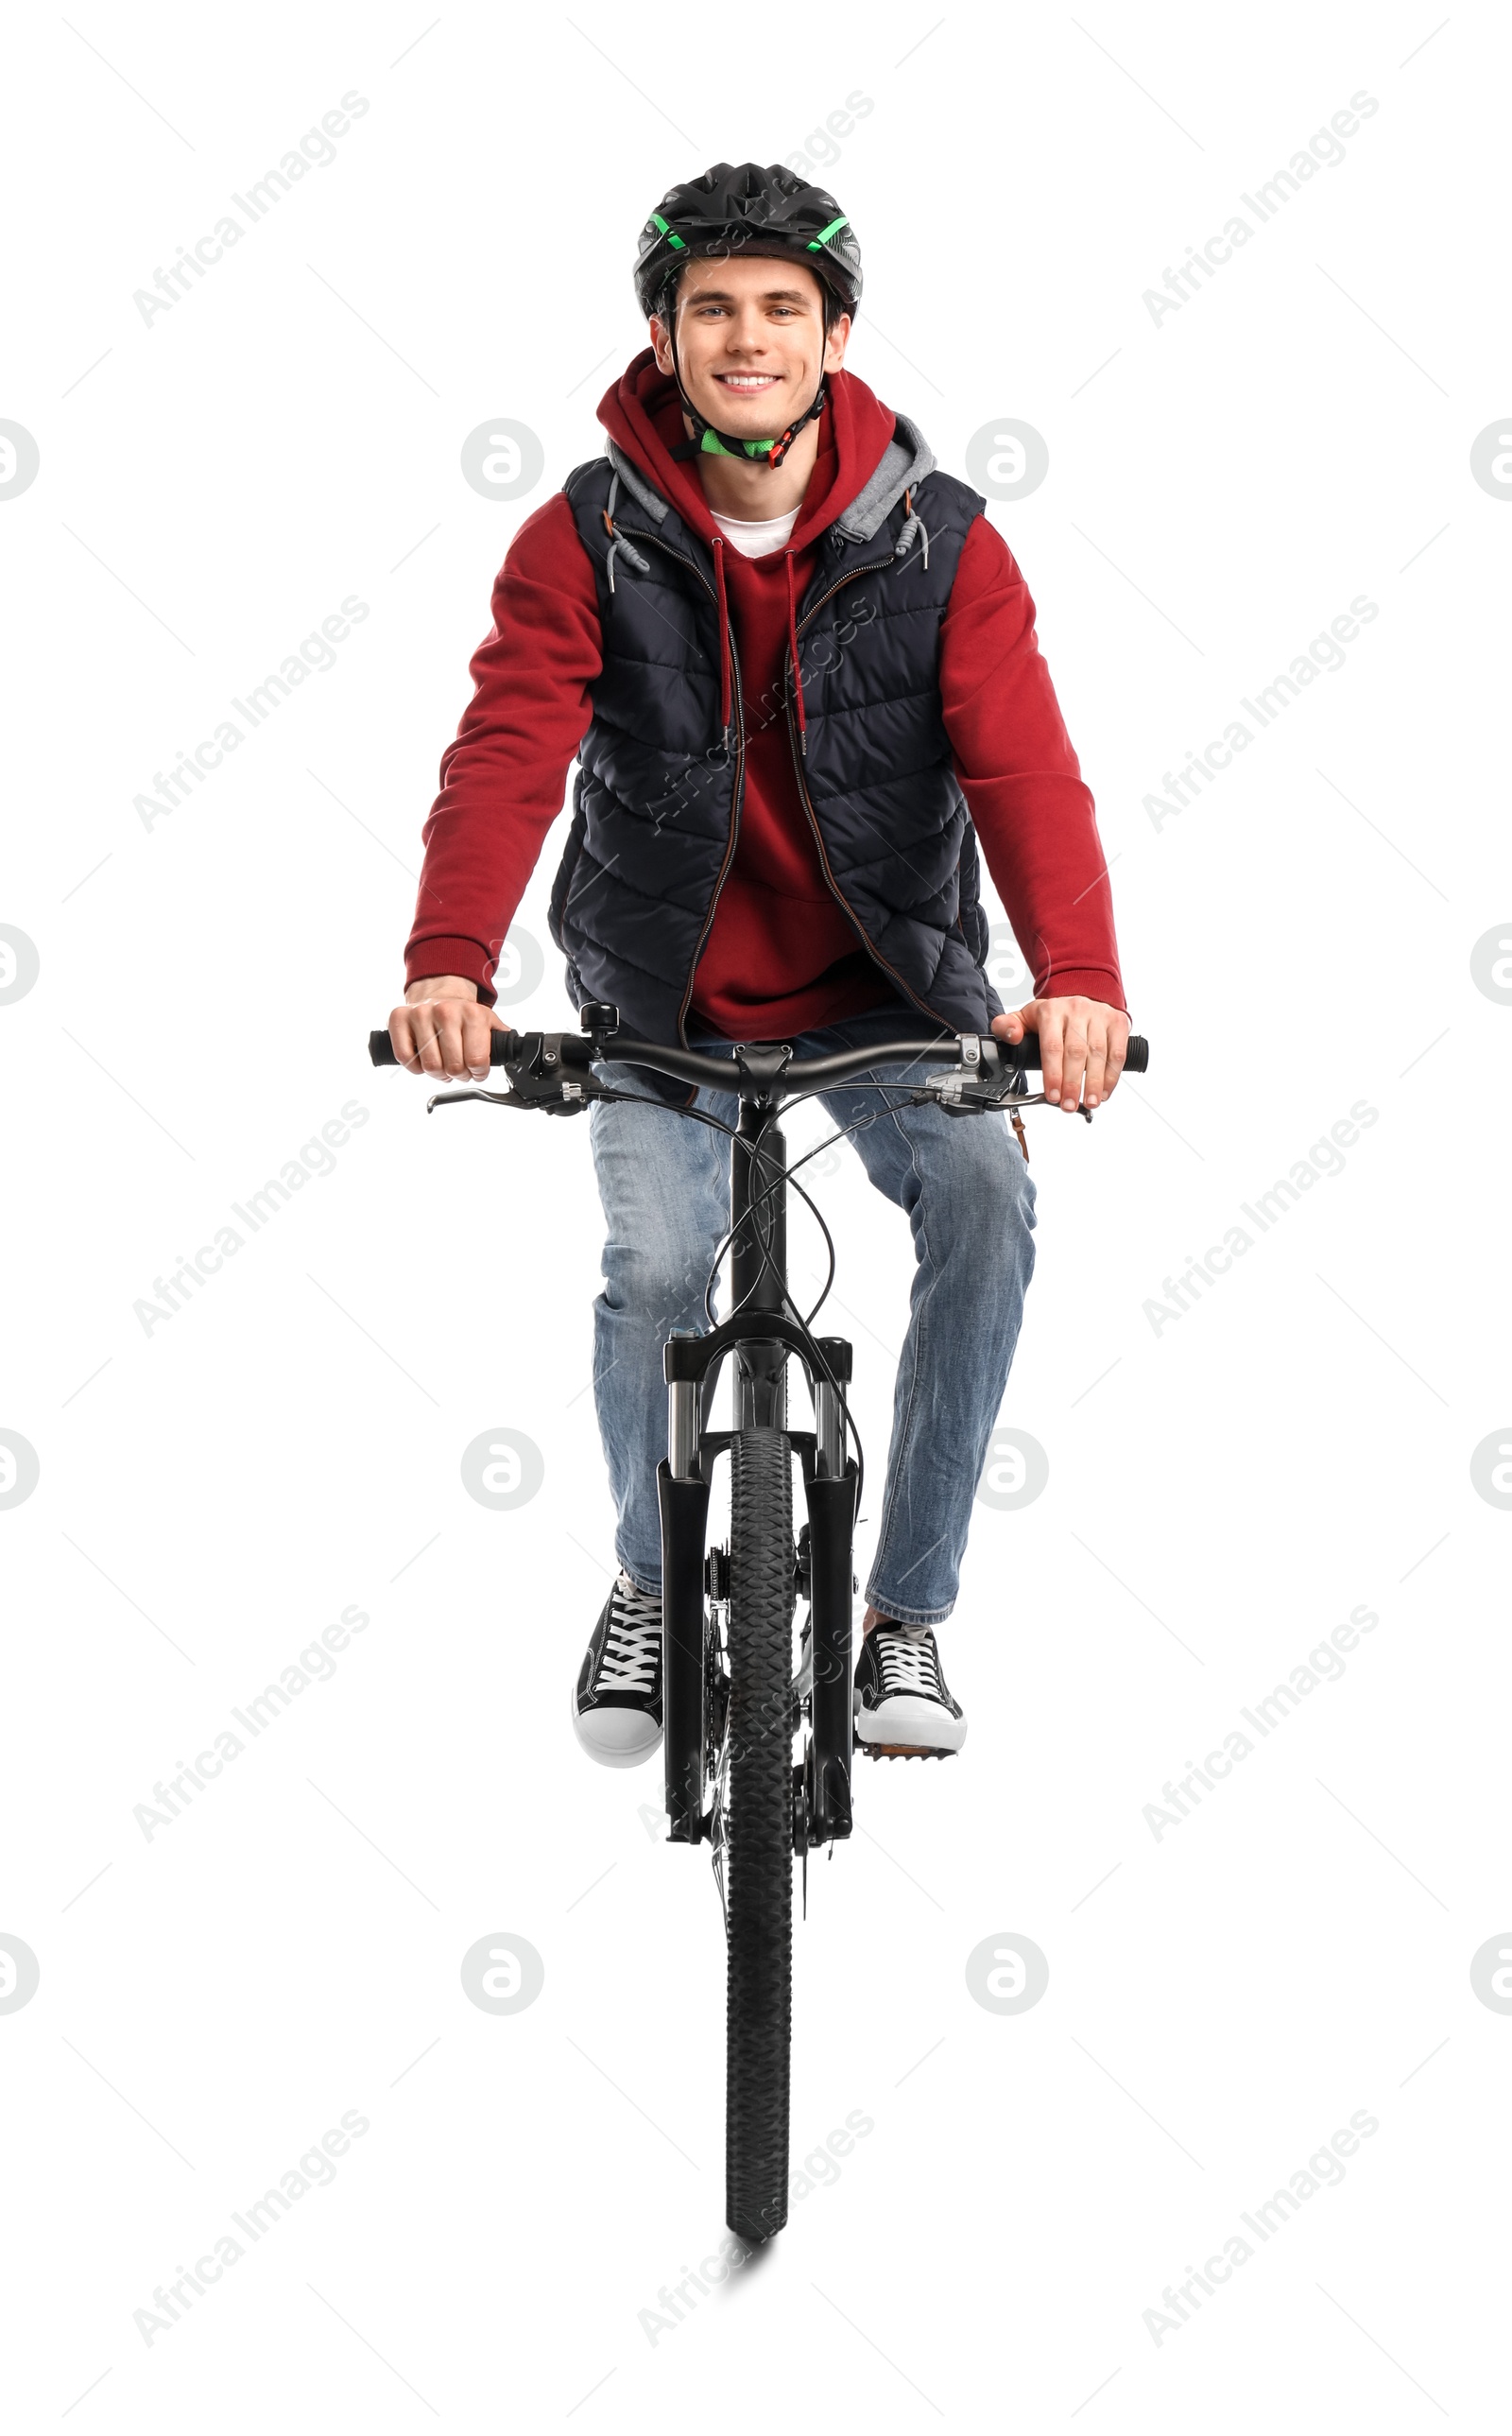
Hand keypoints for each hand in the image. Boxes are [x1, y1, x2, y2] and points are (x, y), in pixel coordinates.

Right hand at [390, 976, 508, 1079]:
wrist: (437, 992)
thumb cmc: (462, 1014)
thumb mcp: (487, 1021)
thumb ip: (501, 1039)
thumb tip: (513, 1052)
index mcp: (472, 1014)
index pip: (476, 1060)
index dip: (478, 1073)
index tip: (476, 1071)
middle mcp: (446, 1011)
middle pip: (453, 1067)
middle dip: (459, 1075)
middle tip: (459, 1070)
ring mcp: (421, 1014)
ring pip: (430, 1066)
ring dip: (438, 1073)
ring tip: (443, 1065)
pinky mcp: (399, 1018)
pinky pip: (406, 1058)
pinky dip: (416, 1067)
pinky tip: (424, 1060)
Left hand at [991, 996, 1129, 1111]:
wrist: (1081, 996)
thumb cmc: (1053, 1016)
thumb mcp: (1025, 1017)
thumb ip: (1007, 1027)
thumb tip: (1011, 1036)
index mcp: (1051, 1011)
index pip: (1052, 1046)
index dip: (1053, 1074)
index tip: (1053, 1095)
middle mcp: (1076, 1010)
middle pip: (1076, 1052)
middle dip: (1072, 1083)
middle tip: (1069, 1105)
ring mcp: (1099, 1015)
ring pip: (1098, 1053)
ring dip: (1094, 1083)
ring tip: (1089, 1103)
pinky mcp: (1117, 1022)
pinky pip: (1118, 1052)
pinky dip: (1112, 1076)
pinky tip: (1104, 1092)